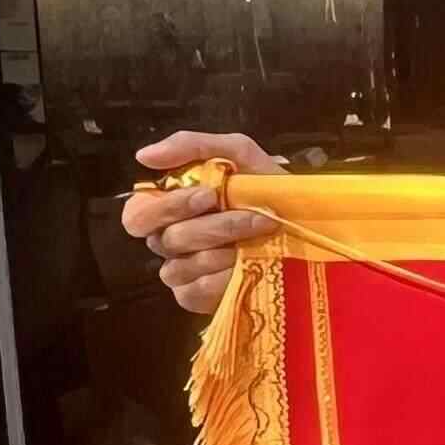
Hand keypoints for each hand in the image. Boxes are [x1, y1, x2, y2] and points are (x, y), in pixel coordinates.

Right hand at [123, 131, 285, 317]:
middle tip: (250, 218)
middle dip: (212, 227)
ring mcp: (181, 272)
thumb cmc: (265, 188)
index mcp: (169, 207)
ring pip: (182, 266)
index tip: (209, 196)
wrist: (306, 225)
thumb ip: (192, 147)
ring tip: (261, 237)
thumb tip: (144, 156)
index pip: (137, 214)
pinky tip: (248, 265)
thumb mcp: (238, 154)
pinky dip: (223, 278)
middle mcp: (169, 240)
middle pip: (165, 239)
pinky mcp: (196, 297)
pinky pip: (195, 291)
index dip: (166, 207)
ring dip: (227, 250)